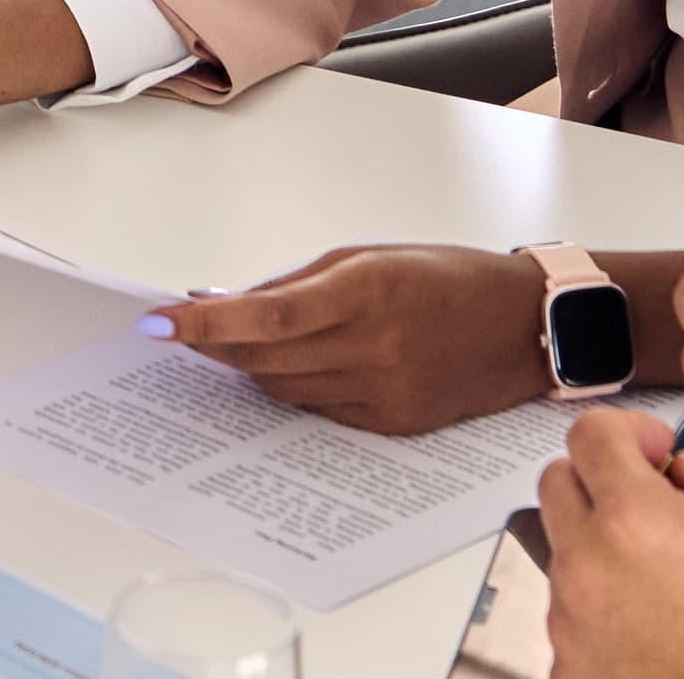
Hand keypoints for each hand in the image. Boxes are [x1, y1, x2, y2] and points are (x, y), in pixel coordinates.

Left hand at [145, 245, 556, 435]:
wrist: (525, 326)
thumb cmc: (449, 278)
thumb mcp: (369, 258)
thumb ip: (296, 283)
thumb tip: (229, 301)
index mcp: (364, 291)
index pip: (264, 317)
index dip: (204, 324)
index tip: (158, 322)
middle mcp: (372, 346)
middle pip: (263, 360)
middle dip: (213, 347)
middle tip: (180, 331)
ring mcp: (383, 392)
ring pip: (283, 390)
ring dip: (248, 369)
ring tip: (232, 345)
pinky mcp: (392, 424)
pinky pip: (319, 412)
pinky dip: (293, 389)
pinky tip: (286, 368)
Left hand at [536, 407, 683, 678]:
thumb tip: (682, 473)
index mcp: (635, 519)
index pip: (590, 436)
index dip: (625, 432)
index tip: (652, 451)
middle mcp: (588, 567)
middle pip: (559, 488)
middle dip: (601, 484)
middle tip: (652, 508)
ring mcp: (571, 625)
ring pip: (566, 557)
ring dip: (604, 554)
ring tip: (665, 585)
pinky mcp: (571, 670)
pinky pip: (572, 620)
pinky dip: (603, 614)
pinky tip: (654, 631)